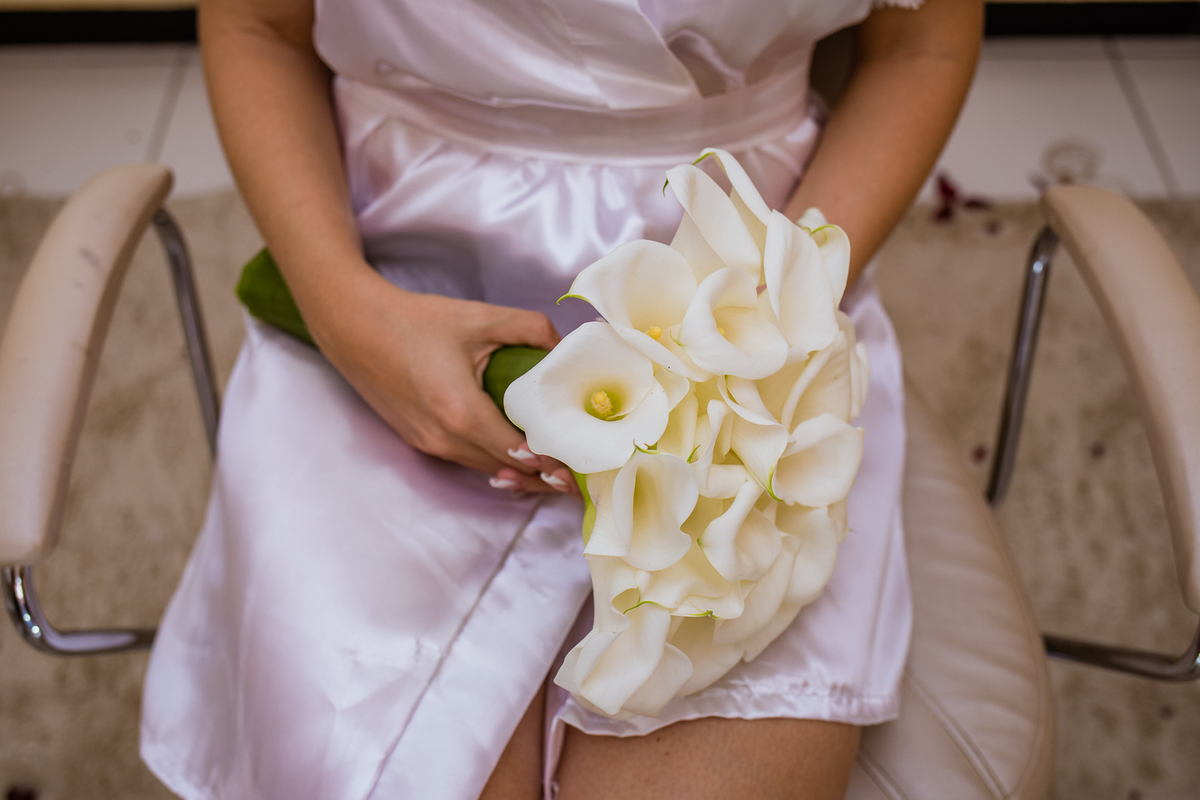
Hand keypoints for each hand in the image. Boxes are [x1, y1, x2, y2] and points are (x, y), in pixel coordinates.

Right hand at [308, 267, 578, 495]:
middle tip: (576, 479)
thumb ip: (529, 329)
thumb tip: (563, 347)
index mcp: (461, 412)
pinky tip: (515, 458)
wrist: (354, 326)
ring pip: (485, 467)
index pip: (518, 452)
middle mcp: (444, 438)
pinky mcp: (419, 440)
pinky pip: (465, 458)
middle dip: (542, 475)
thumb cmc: (415, 320)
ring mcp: (428, 443)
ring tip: (553, 472)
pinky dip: (493, 461)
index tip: (578, 465)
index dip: (551, 461)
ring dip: (518, 472)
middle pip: (505, 469)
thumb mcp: (479, 317)